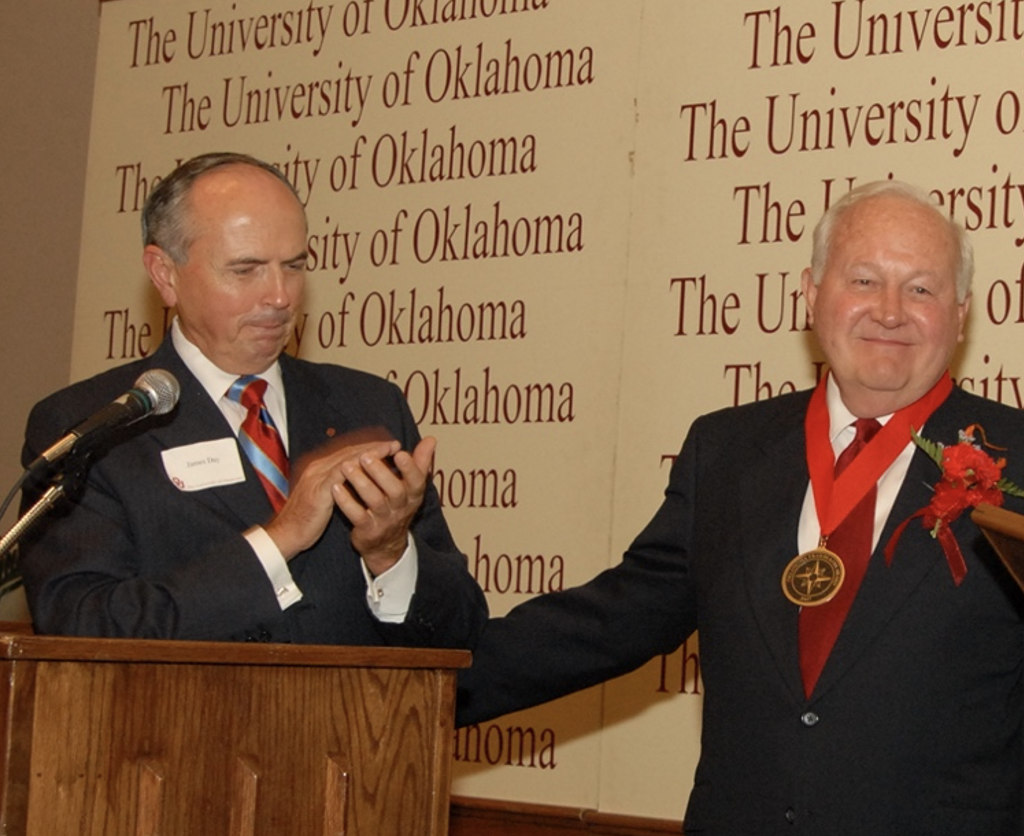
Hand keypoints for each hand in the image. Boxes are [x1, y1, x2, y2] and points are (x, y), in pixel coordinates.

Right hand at [263, 438, 400, 560]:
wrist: (286, 534)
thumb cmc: (306, 519)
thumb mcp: (325, 498)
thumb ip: (338, 485)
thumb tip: (358, 480)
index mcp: (320, 469)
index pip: (348, 453)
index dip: (369, 448)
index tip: (389, 446)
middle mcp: (318, 469)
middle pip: (350, 452)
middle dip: (373, 447)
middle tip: (394, 444)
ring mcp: (317, 478)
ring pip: (346, 459)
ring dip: (369, 454)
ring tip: (388, 451)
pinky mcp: (318, 491)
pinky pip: (339, 476)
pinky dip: (356, 469)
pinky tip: (372, 468)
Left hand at [332, 436, 436, 576]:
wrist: (387, 544)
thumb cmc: (398, 506)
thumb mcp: (412, 486)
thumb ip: (420, 462)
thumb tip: (431, 439)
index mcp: (414, 494)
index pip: (417, 480)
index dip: (409, 467)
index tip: (399, 452)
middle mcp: (401, 507)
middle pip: (395, 490)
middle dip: (380, 472)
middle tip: (365, 456)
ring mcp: (384, 520)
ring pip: (374, 501)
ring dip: (360, 483)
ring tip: (346, 467)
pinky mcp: (368, 530)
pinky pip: (357, 516)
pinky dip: (346, 502)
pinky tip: (335, 487)